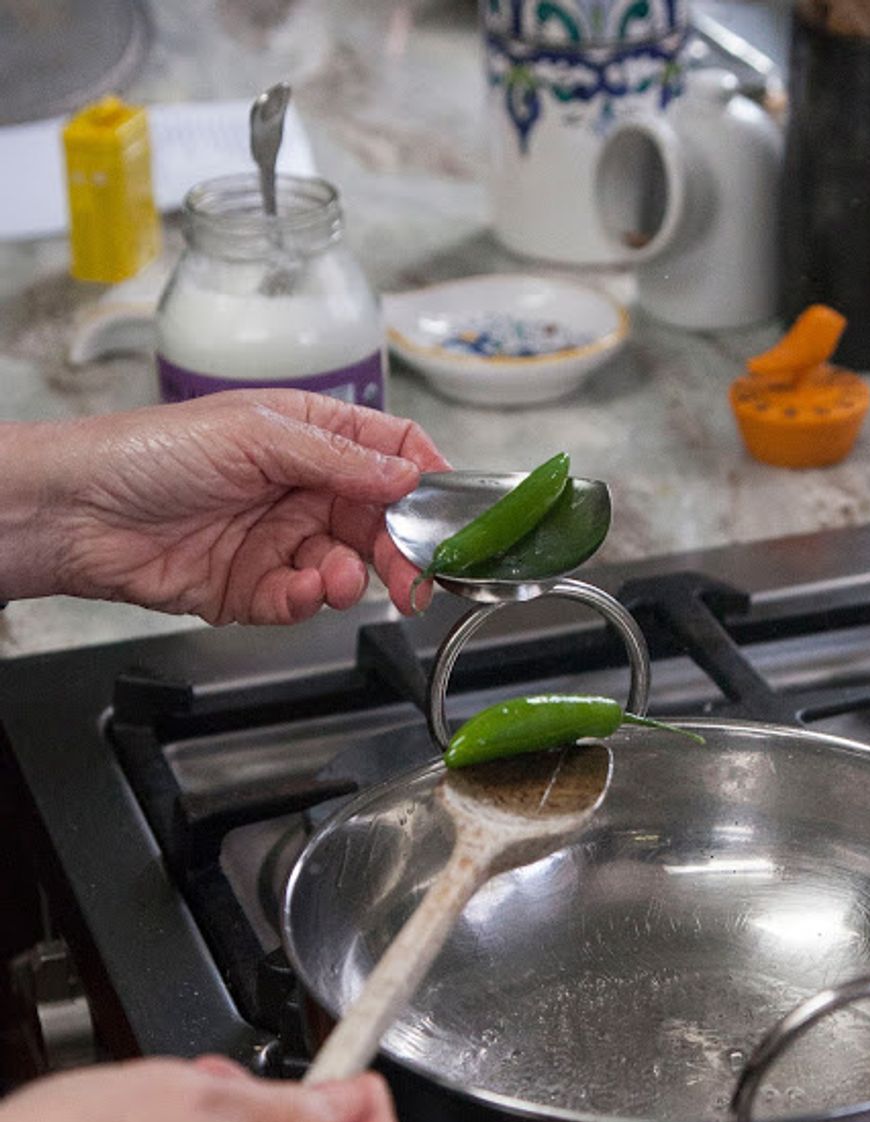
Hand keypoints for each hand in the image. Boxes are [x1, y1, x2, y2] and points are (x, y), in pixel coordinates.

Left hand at [0, 391, 449, 619]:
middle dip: (403, 550)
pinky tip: (297, 591)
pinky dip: (306, 601)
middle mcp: (302, 488)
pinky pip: (301, 601)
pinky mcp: (254, 589)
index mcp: (309, 436)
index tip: (454, 510)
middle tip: (418, 578)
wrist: (79, 513)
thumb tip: (407, 473)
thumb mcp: (256, 436)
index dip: (426, 477)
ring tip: (335, 579)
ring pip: (347, 567)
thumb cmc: (151, 452)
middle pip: (380, 521)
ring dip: (351, 578)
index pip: (390, 452)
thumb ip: (339, 458)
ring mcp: (279, 540)